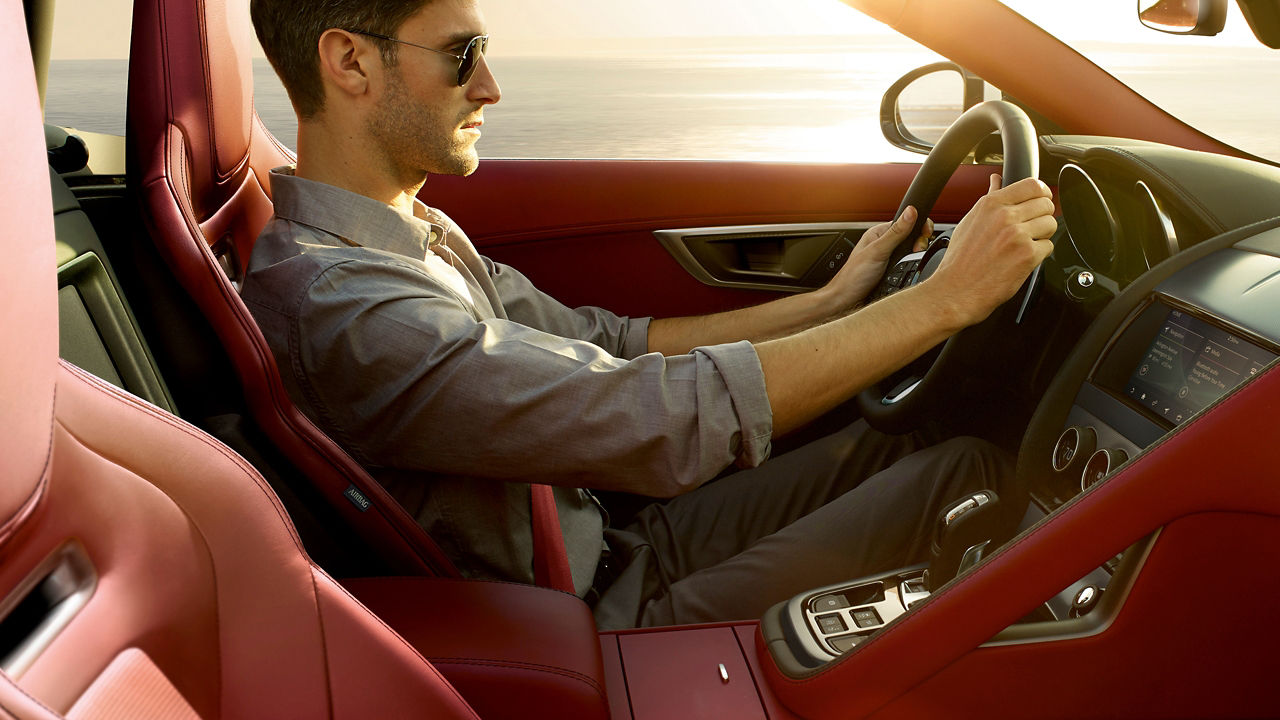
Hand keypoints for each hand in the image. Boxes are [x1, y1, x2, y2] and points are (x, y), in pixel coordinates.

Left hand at [822, 205, 932, 310]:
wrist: (845, 301)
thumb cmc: (853, 276)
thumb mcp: (878, 251)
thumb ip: (896, 232)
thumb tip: (911, 211)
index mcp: (879, 232)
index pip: (907, 221)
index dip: (919, 226)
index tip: (925, 235)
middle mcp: (884, 243)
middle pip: (911, 237)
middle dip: (918, 244)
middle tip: (916, 252)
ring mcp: (888, 257)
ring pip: (911, 252)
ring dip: (914, 257)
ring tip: (909, 263)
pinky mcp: (891, 270)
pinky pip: (907, 266)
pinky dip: (910, 268)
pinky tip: (906, 271)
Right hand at [928, 174, 1056, 326]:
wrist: (956, 291)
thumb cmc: (960, 261)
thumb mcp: (970, 222)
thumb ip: (989, 198)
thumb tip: (996, 180)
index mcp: (992, 205)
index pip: (1032, 185)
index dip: (1042, 193)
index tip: (1041, 200)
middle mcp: (1005, 217)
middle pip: (1046, 204)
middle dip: (1042, 217)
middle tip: (1030, 229)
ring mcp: (1018, 235)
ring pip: (1051, 224)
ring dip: (1043, 235)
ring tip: (1025, 245)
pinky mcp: (1028, 255)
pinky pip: (1048, 246)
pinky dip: (1039, 254)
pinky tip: (1022, 259)